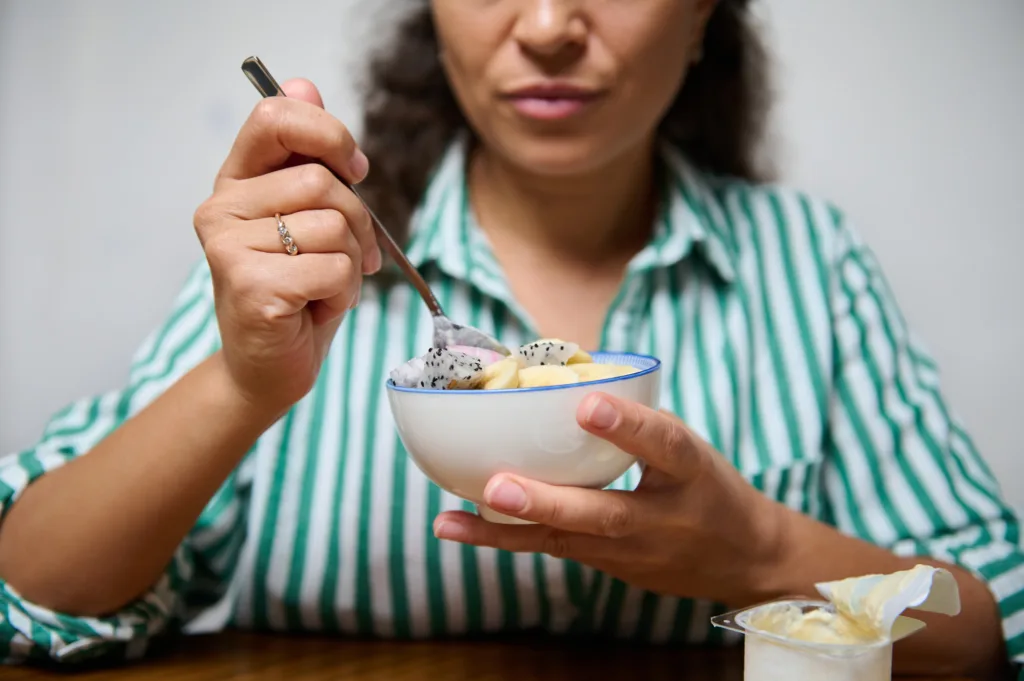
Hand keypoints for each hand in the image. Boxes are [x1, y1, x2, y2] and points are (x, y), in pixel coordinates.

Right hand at [193, 79, 381, 413]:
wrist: (269, 367)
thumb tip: (304, 83)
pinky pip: (335, 269)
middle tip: (349, 256)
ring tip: (324, 286)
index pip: (275, 116)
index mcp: (236, 181)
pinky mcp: (251, 287)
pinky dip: (344, 293)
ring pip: (335, 227)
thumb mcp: (311, 217)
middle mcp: (220, 208)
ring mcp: (228, 248)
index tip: (354, 169)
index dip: (329, 134)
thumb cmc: (297, 291)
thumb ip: (309, 156)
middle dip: (358, 224)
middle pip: (323, 182)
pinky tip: (315, 308)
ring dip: (352, 263)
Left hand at [433, 392, 787, 605]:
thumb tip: (567, 378)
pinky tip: (459, 526)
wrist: (745, 558)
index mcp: (690, 472)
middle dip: (546, 502)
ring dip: (504, 532)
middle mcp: (661, 517)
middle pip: (602, 514)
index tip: (589, 403)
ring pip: (565, 541)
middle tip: (498, 486)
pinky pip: (553, 549)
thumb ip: (638, 421)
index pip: (665, 445)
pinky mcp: (609, 567)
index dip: (628, 425)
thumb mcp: (689, 446)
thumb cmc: (708, 486)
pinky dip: (506, 538)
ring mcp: (633, 552)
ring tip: (450, 521)